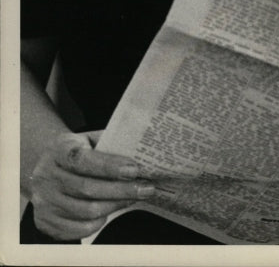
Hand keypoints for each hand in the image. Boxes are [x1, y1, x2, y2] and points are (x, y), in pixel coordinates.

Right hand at [28, 129, 153, 240]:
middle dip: (122, 190)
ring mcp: (44, 202)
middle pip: (87, 188)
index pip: (82, 159)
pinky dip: (99, 221)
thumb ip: (109, 142)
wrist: (46, 167)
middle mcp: (46, 177)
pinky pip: (78, 228)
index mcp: (58, 150)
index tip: (134, 170)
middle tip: (146, 188)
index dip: (109, 166)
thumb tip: (141, 150)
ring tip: (134, 198)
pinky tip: (112, 210)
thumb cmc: (77, 151)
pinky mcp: (46, 222)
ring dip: (115, 205)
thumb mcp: (88, 139)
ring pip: (85, 211)